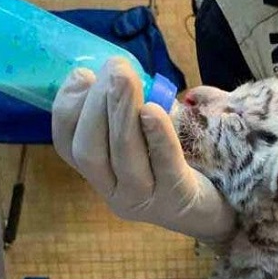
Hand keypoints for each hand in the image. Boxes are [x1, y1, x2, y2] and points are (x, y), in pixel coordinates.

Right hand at [51, 57, 234, 245]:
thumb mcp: (144, 144)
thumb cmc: (173, 169)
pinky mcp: (177, 198)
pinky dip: (156, 135)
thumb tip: (115, 73)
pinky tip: (152, 109)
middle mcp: (116, 193)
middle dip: (96, 105)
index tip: (82, 76)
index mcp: (102, 176)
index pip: (69, 147)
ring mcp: (145, 200)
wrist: (211, 211)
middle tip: (113, 67)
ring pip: (123, 156)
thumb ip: (126, 116)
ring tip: (125, 77)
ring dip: (121, 112)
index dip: (67, 111)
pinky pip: (164, 163)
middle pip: (91, 151)